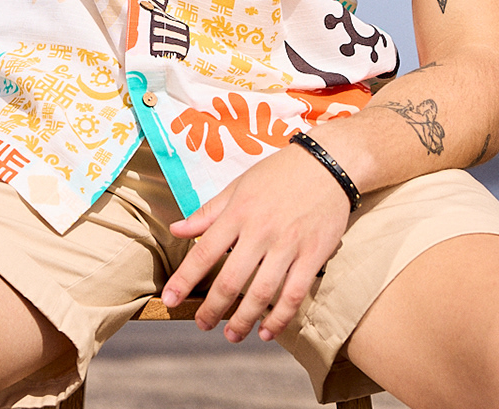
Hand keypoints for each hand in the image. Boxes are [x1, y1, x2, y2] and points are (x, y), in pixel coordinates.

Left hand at [161, 142, 351, 342]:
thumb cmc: (279, 173)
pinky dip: (279, 317)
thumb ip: (208, 212)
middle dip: (212, 309)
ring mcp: (288, 245)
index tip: (170, 299)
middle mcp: (260, 232)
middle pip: (230, 281)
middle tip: (201, 325)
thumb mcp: (238, 186)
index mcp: (237, 213)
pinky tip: (267, 331)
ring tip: (231, 335)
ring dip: (243, 320)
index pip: (203, 252)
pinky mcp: (313, 255)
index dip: (184, 280)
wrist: (329, 163)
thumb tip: (176, 229)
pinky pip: (294, 294)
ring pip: (261, 293)